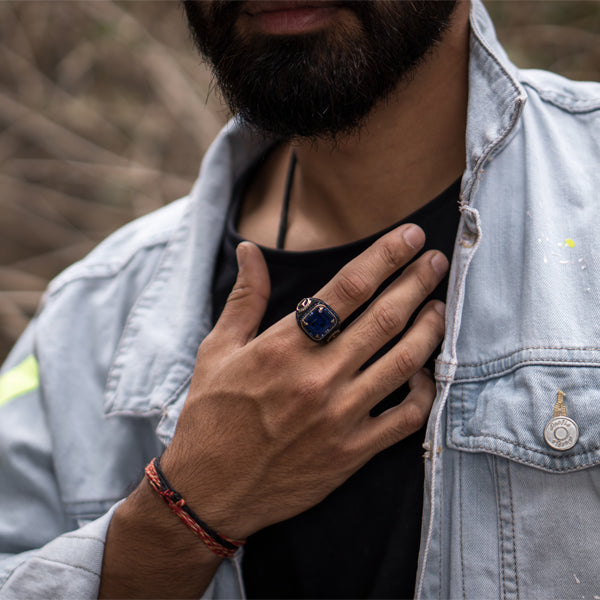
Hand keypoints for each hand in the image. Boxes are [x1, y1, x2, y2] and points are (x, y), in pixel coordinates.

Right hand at [160, 223, 446, 539]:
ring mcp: (340, 416)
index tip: (409, 237)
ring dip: (429, 329)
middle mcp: (318, 376)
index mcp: (284, 346)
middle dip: (416, 282)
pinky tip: (428, 372)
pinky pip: (405, 418)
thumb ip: (244, 297)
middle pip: (384, 318)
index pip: (348, 289)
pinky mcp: (352, 452)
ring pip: (403, 362)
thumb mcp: (217, 350)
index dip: (385, 257)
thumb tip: (248, 250)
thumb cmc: (211, 416)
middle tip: (436, 261)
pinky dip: (425, 391)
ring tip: (441, 306)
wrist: (209, 490)